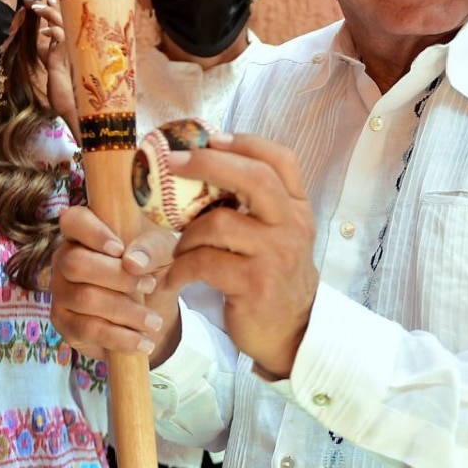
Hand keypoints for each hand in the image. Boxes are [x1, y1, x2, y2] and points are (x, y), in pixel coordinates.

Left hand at [29, 0, 78, 141]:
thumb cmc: (62, 86)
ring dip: (49, 13)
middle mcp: (70, 44)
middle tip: (33, 0)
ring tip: (35, 9)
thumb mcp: (50, 63)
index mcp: (65, 43)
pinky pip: (62, 39)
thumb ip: (45, 50)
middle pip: (62, 16)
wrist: (71, 105)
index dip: (49, 6)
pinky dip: (52, 31)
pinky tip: (43, 32)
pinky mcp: (66, 59)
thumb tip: (36, 40)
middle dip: (48, 5)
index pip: (58, 19)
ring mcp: (70, 50)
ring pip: (63, 23)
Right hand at [49, 205, 180, 362]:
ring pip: (84, 299)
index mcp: (85, 230)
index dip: (92, 233)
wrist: (153, 307)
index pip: (73, 220)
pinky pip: (87, 329)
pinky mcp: (64, 322)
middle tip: (150, 285)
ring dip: (125, 311)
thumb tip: (132, 262)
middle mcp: (65, 257)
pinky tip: (142, 341)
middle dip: (117, 277)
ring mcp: (60, 290)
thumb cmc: (153, 265)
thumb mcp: (163, 251)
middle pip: (76, 263)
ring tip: (154, 321)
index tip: (119, 248)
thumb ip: (152, 248)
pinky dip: (119, 337)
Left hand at [164, 132, 317, 378]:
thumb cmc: (271, 274)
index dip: (245, 141)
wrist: (291, 331)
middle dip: (208, 163)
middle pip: (254, 177)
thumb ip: (251, 204)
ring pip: (218, 224)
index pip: (281, 160)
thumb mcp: (275, 234)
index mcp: (296, 207)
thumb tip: (199, 166)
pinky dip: (180, 268)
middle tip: (173, 161)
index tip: (210, 136)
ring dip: (186, 234)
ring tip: (178, 249)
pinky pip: (204, 262)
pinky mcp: (256, 284)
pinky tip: (172, 277)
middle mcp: (292, 225)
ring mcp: (276, 255)